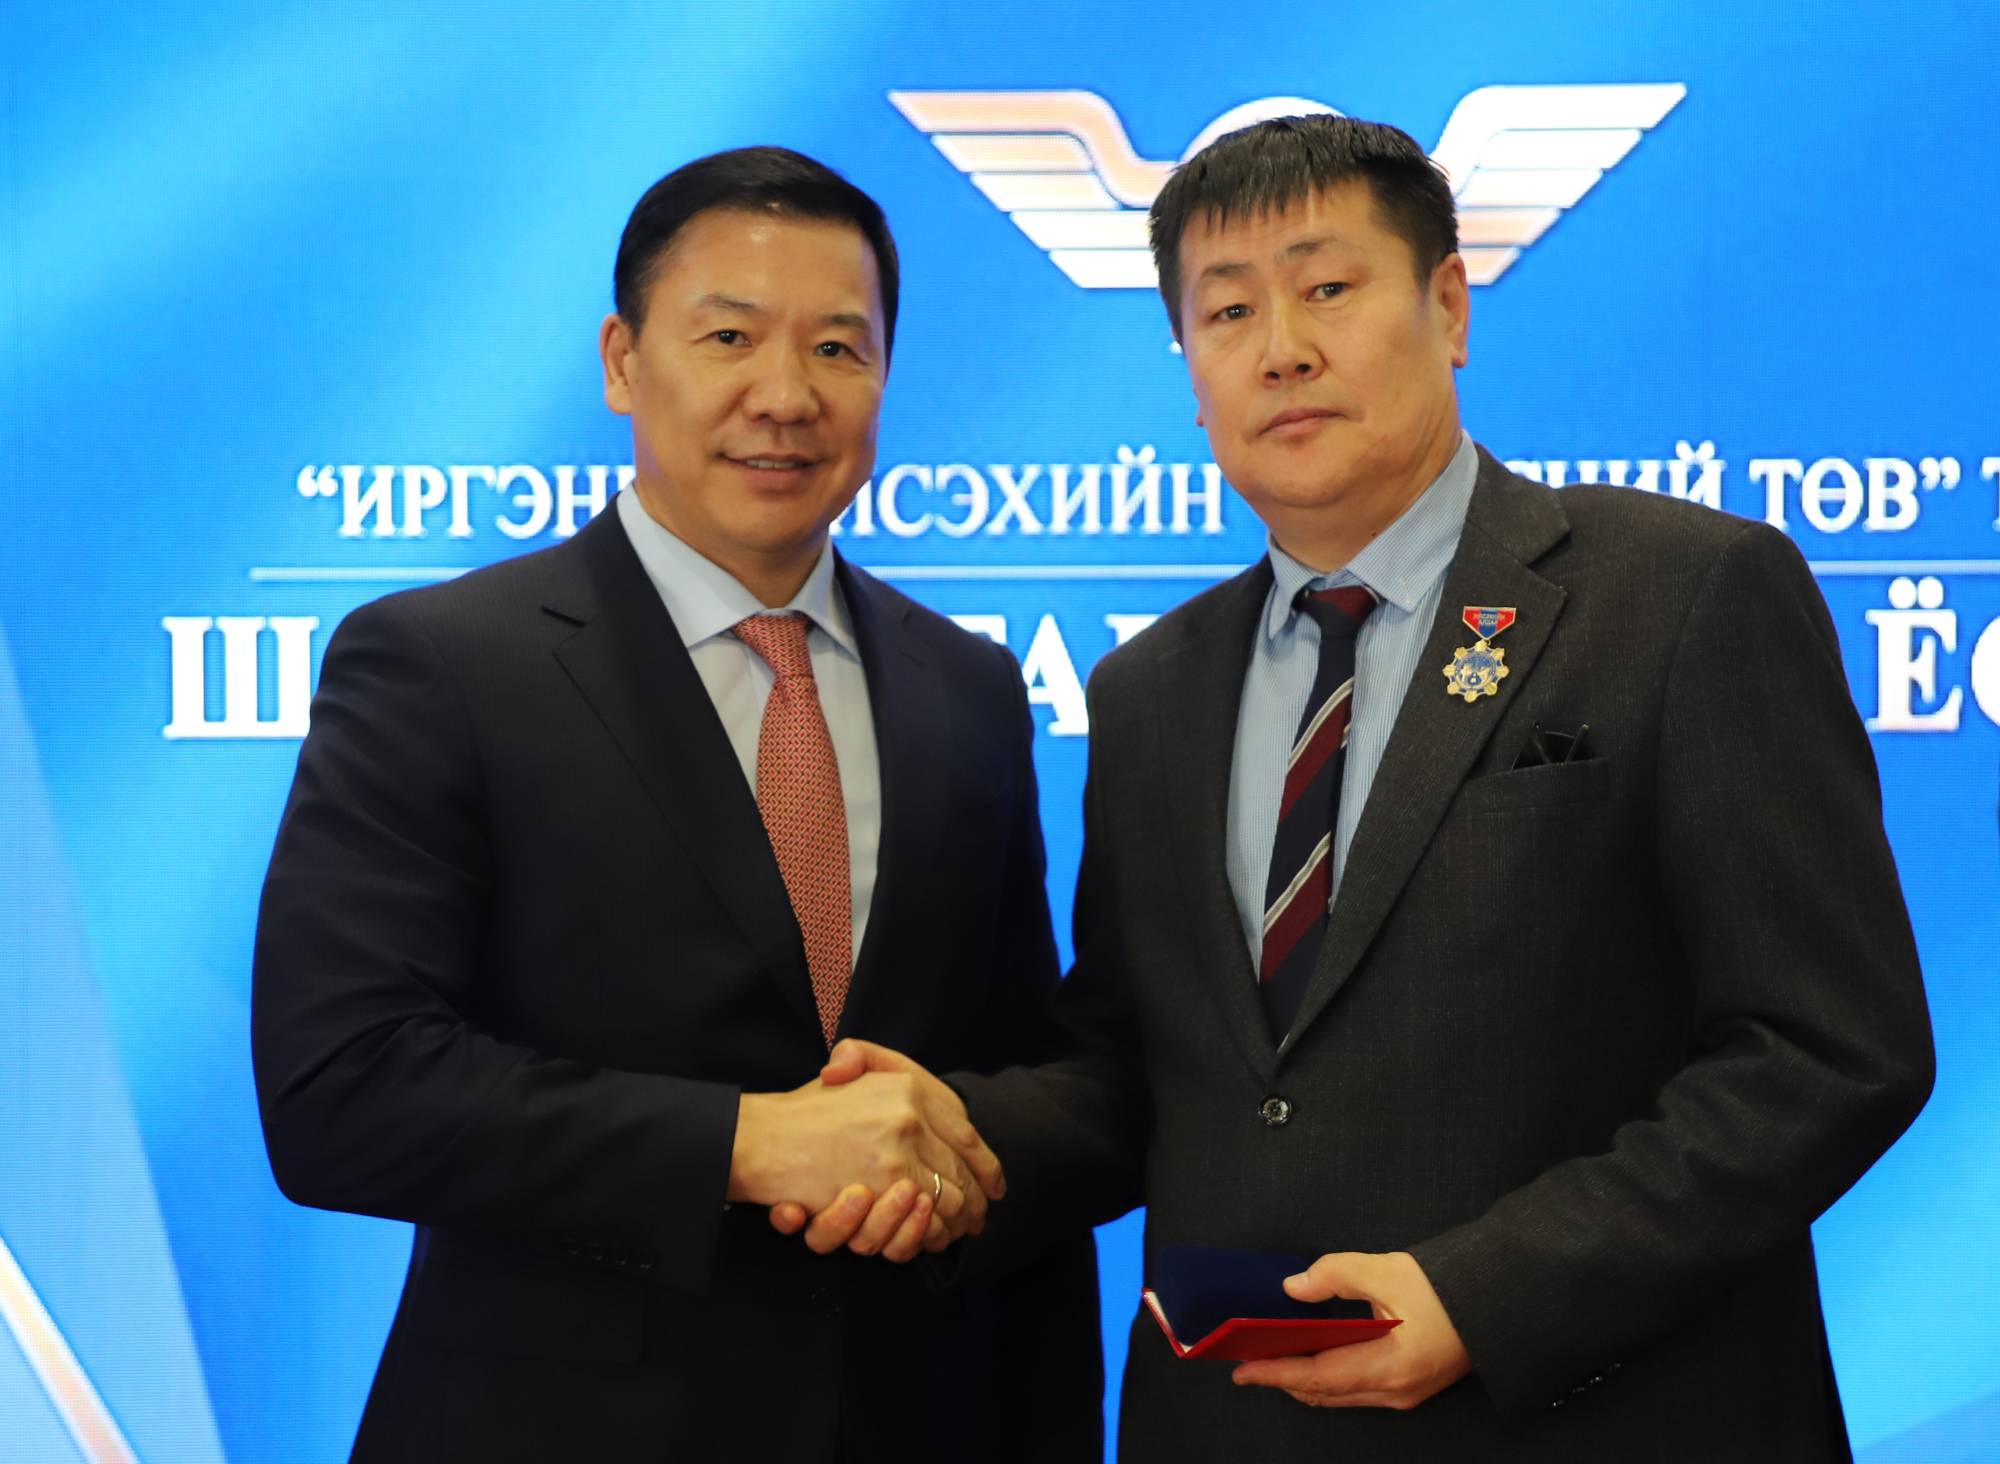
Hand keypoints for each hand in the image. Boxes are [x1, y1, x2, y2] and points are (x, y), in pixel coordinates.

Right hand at [766, 1040, 1003, 1260]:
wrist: (759, 1139)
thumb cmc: (803, 1110)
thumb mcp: (848, 1069)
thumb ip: (872, 1061)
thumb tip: (905, 1082)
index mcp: (908, 1088)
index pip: (964, 1132)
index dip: (984, 1163)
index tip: (994, 1186)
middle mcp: (909, 1117)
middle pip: (960, 1170)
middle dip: (973, 1201)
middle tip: (977, 1219)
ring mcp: (897, 1153)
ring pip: (945, 1198)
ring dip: (953, 1221)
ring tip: (956, 1231)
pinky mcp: (881, 1187)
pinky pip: (921, 1218)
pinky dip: (929, 1232)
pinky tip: (931, 1235)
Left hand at [1231, 1252, 1470, 1409]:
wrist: (1498, 1298)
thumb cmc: (1447, 1287)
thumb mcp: (1386, 1270)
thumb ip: (1334, 1275)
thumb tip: (1293, 1288)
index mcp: (1390, 1366)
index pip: (1318, 1377)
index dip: (1276, 1373)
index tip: (1241, 1370)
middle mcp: (1395, 1390)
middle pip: (1325, 1393)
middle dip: (1283, 1379)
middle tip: (1247, 1361)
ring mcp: (1405, 1393)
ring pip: (1341, 1395)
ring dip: (1305, 1379)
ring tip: (1271, 1357)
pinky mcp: (1410, 1386)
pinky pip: (1357, 1390)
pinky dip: (1328, 1376)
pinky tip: (1312, 1356)